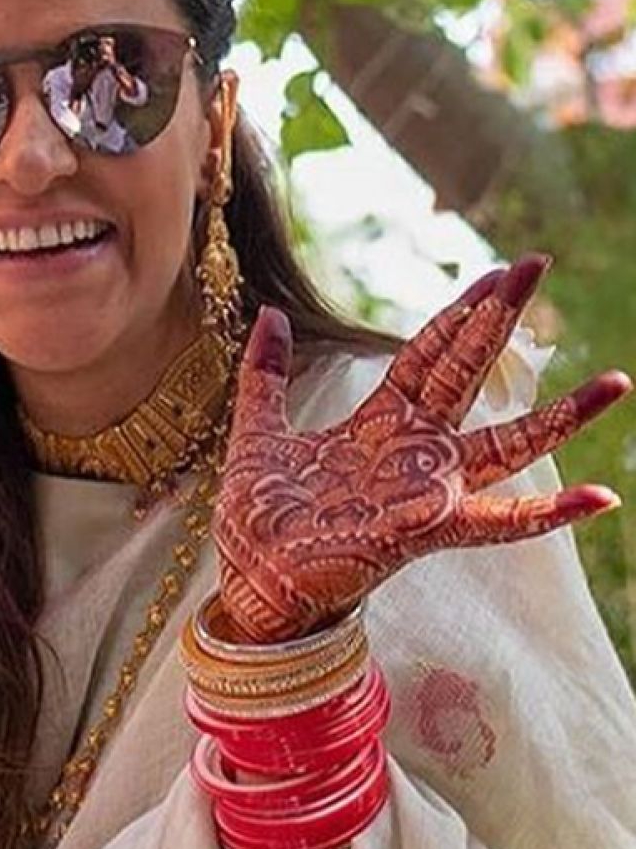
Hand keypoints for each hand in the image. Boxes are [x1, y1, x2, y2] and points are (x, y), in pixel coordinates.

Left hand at [214, 254, 631, 644]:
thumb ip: (265, 376)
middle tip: (537, 262)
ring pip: (508, 443)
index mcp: (378, 424)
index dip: (460, 313)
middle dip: (500, 318)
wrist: (249, 586)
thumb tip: (270, 314)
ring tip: (618, 383)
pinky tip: (601, 498)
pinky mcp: (428, 529)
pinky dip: (550, 512)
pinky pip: (500, 521)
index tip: (497, 271)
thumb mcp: (258, 434)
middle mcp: (415, 452)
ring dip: (563, 415)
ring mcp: (428, 491)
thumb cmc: (258, 521)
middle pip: (468, 372)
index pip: (430, 354)